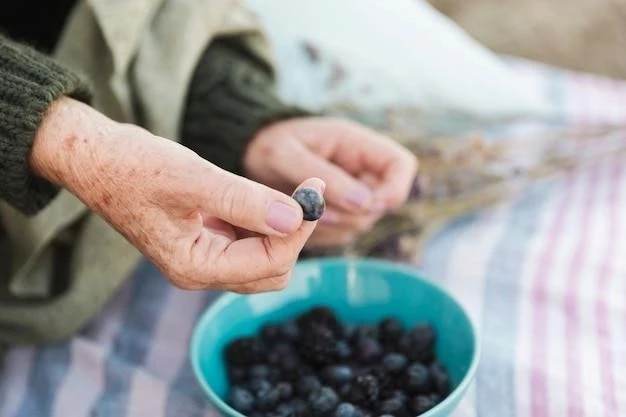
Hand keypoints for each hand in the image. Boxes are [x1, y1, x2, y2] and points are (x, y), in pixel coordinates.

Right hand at [29, 98, 323, 292]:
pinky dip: (264, 221)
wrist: (96, 159)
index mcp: (194, 267)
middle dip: (294, 234)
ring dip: (281, 228)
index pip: (269, 263)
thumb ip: (244, 200)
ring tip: (288, 192)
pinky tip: (262, 195)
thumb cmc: (133, 167)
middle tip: (306, 194)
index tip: (313, 192)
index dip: (298, 230)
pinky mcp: (204, 241)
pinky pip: (249, 241)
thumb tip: (295, 217)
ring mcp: (202, 258)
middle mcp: (200, 271)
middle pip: (271, 270)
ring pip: (264, 258)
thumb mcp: (192, 178)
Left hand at [244, 117, 416, 246]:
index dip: (395, 188)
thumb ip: (324, 177)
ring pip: (362, 223)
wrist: (249, 156)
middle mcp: (360, 170)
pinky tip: (297, 221)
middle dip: (352, 214)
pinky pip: (341, 234)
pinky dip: (321, 234)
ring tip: (300, 211)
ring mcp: (351, 194)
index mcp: (357, 144)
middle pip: (383, 203)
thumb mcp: (286, 154)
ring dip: (333, 226)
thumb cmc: (268, 145)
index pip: (401, 165)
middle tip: (316, 212)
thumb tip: (365, 203)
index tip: (368, 205)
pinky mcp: (337, 215)